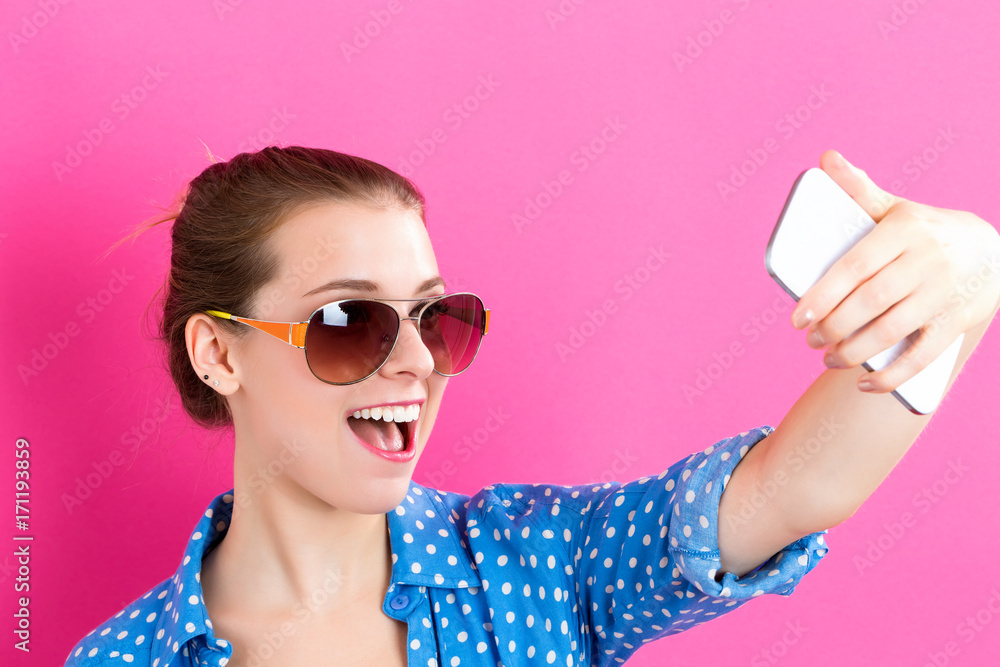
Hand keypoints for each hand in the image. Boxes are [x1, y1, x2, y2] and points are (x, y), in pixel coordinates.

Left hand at [790, 150, 999, 392]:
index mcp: (904, 231)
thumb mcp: (895, 208)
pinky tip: (866, 383)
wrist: (991, 253)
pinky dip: (893, 375)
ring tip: (829, 357)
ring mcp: (944, 293)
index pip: (856, 266)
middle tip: (811, 340)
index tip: (798, 318)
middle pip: (871, 302)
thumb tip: (825, 159)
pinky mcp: (957, 321)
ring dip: (855, 352)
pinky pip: (923, 356)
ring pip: (893, 330)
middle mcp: (927, 261)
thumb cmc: (924, 231)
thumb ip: (859, 190)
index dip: (823, 294)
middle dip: (834, 326)